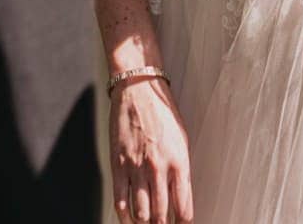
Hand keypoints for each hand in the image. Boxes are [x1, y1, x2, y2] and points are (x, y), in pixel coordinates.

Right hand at [111, 76, 193, 222]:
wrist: (138, 91)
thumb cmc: (162, 113)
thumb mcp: (182, 140)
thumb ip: (181, 170)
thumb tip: (180, 198)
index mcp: (179, 162)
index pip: (184, 207)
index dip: (183, 223)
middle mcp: (159, 168)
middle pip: (161, 215)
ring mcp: (137, 169)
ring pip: (141, 213)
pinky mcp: (118, 166)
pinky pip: (121, 201)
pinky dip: (125, 216)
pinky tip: (129, 221)